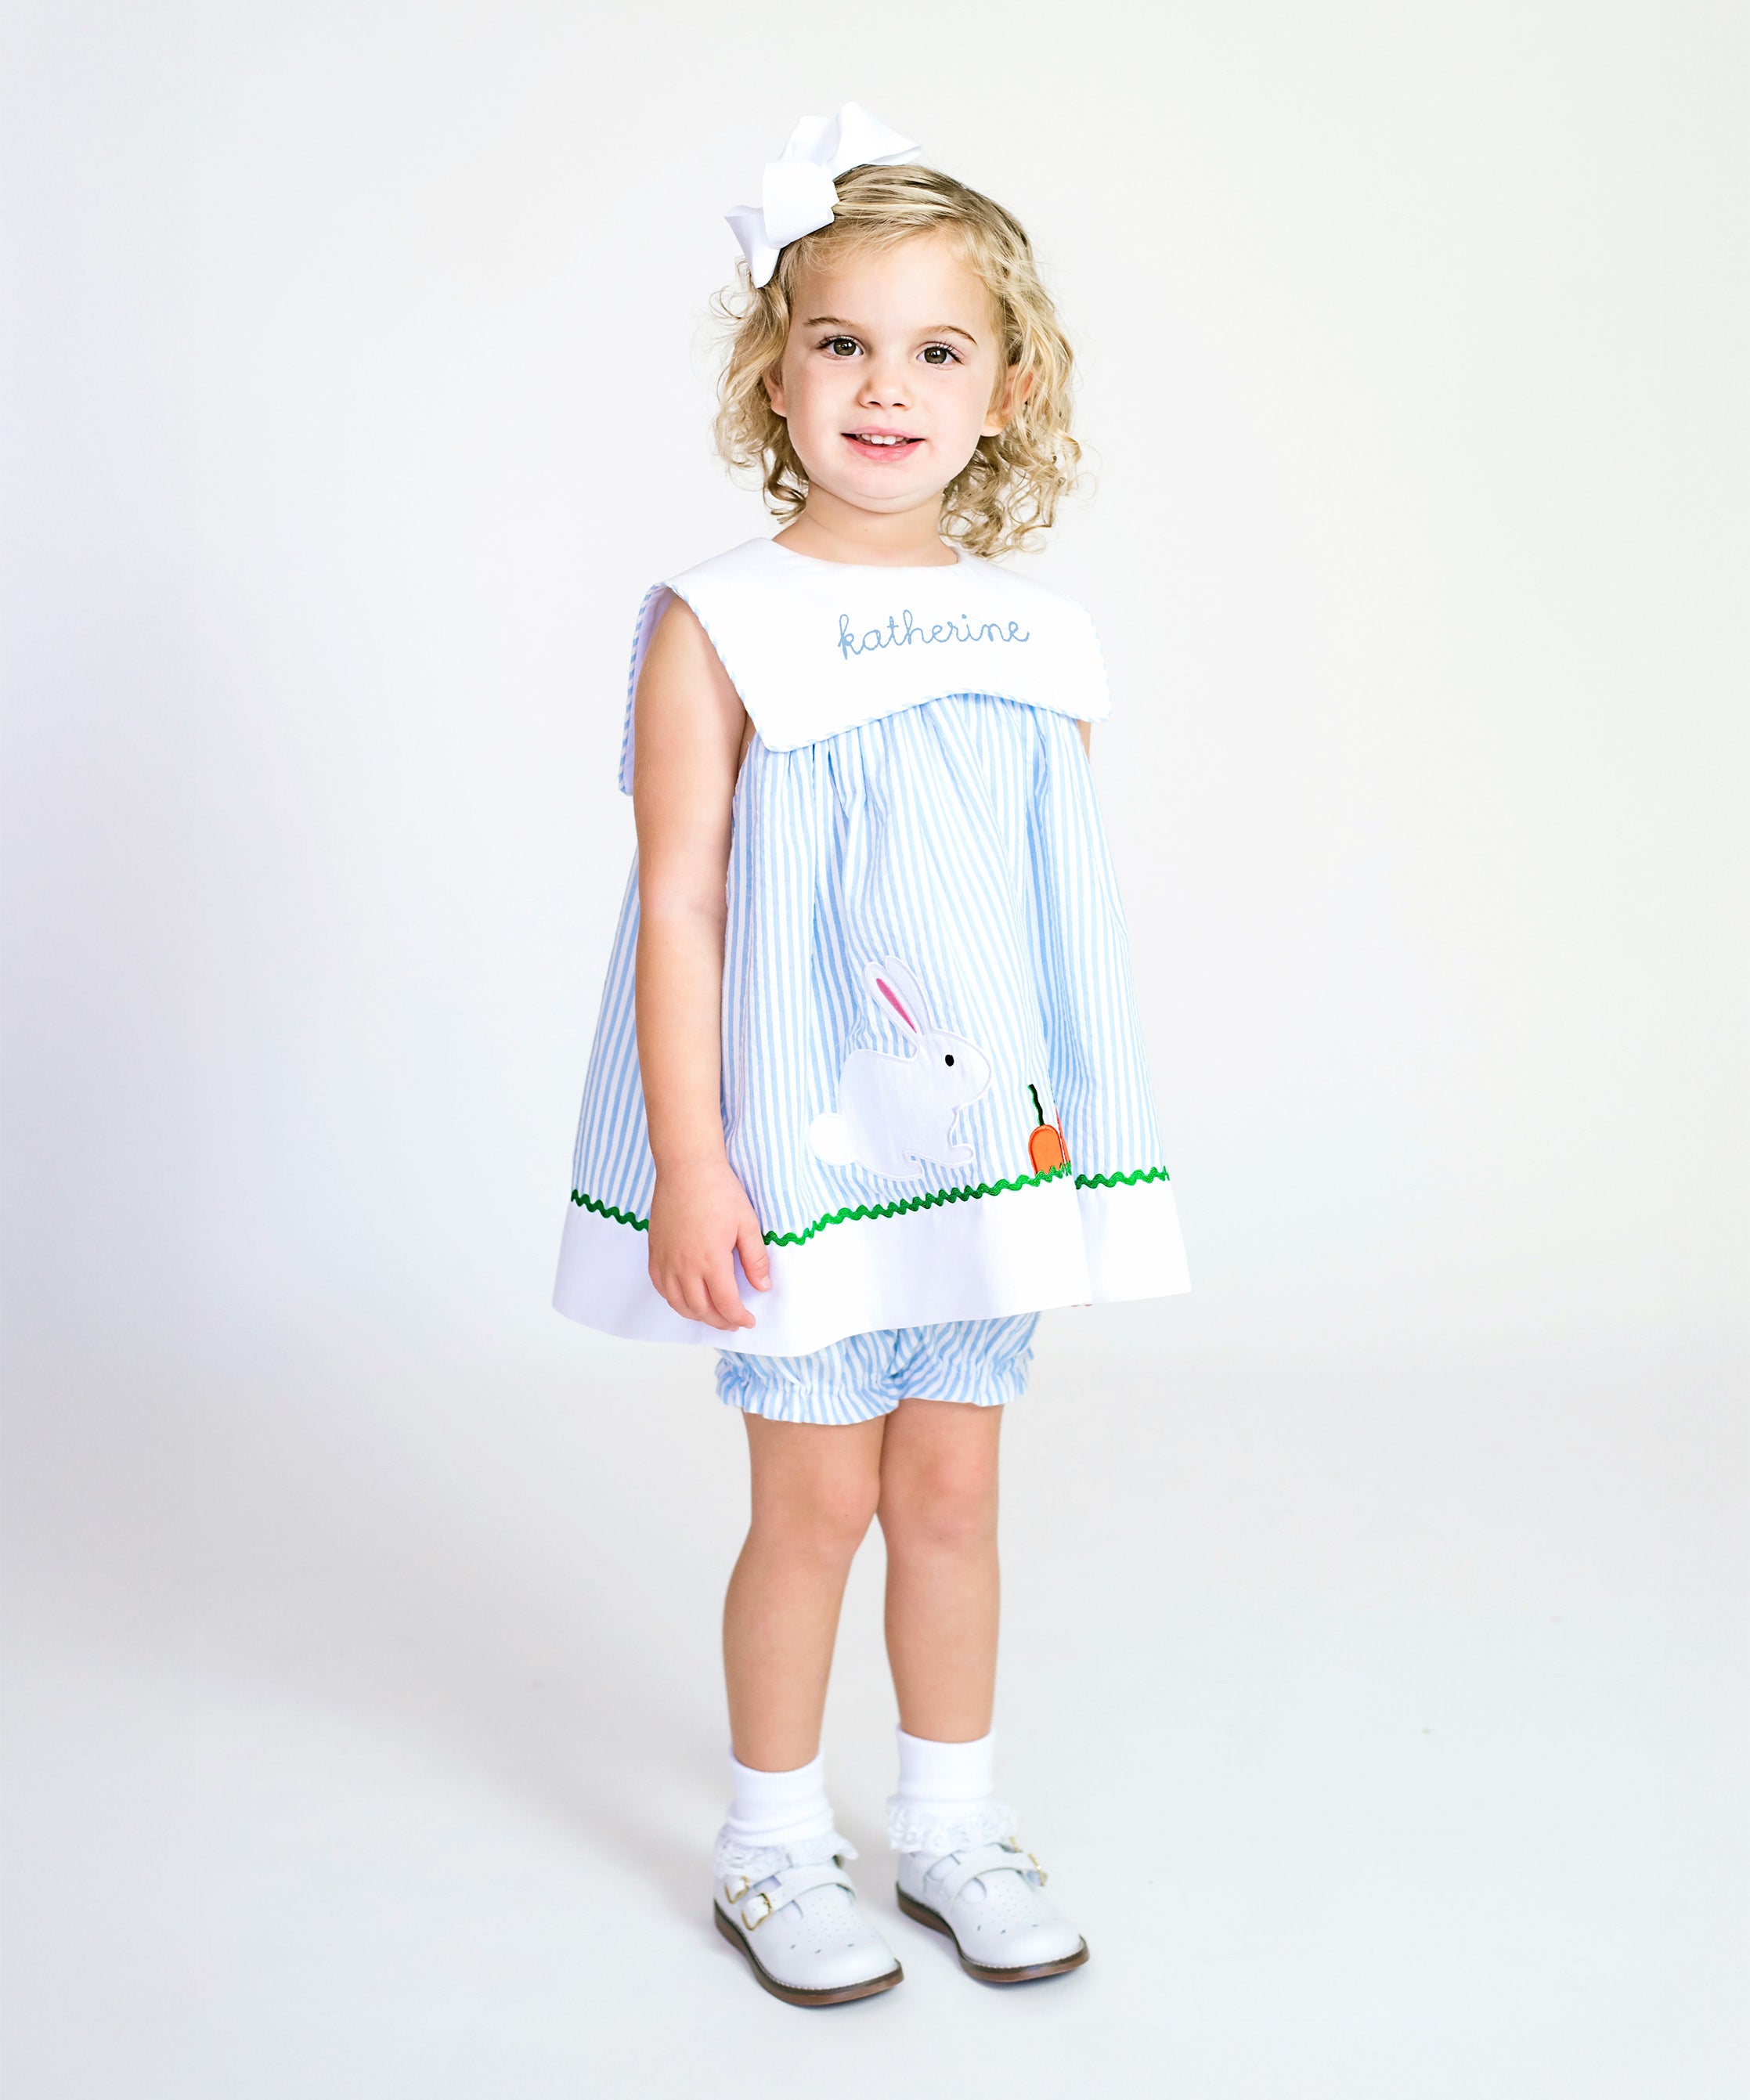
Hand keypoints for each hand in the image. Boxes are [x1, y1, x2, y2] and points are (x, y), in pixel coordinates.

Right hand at [647, 1158, 771, 1330]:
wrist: (686, 1167)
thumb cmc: (718, 1190)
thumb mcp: (747, 1224)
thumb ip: (755, 1259)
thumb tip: (762, 1287)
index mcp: (711, 1260)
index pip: (725, 1304)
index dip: (738, 1318)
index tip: (749, 1321)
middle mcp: (685, 1266)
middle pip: (701, 1309)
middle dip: (720, 1321)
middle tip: (733, 1322)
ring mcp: (666, 1259)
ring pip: (678, 1302)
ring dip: (696, 1314)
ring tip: (712, 1315)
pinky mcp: (654, 1251)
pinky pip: (660, 1286)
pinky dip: (673, 1299)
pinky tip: (685, 1298)